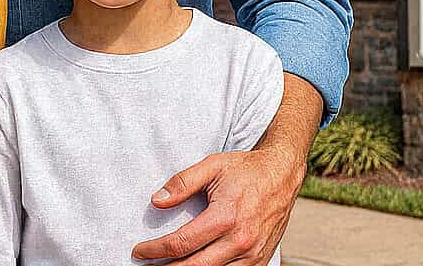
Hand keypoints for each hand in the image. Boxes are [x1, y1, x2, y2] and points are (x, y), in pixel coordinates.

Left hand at [130, 142, 304, 265]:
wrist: (282, 174)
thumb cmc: (245, 169)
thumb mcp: (212, 166)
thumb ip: (182, 183)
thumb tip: (156, 201)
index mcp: (226, 217)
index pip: (181, 243)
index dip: (155, 250)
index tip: (139, 251)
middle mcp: (240, 241)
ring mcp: (252, 255)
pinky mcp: (260, 260)